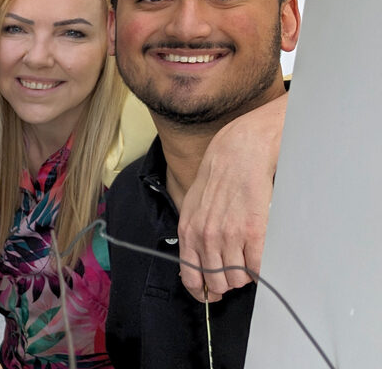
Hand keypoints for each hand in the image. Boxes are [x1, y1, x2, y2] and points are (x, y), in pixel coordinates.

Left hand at [178, 92, 286, 302]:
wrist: (237, 155)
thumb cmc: (216, 180)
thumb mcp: (192, 208)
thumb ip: (194, 236)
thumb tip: (199, 264)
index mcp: (189, 232)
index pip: (191, 278)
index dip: (202, 292)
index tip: (210, 295)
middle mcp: (206, 237)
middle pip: (218, 283)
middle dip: (227, 283)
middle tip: (236, 271)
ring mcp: (230, 236)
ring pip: (238, 278)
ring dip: (245, 275)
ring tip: (249, 259)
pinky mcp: (254, 231)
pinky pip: (258, 267)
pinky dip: (261, 269)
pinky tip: (260, 256)